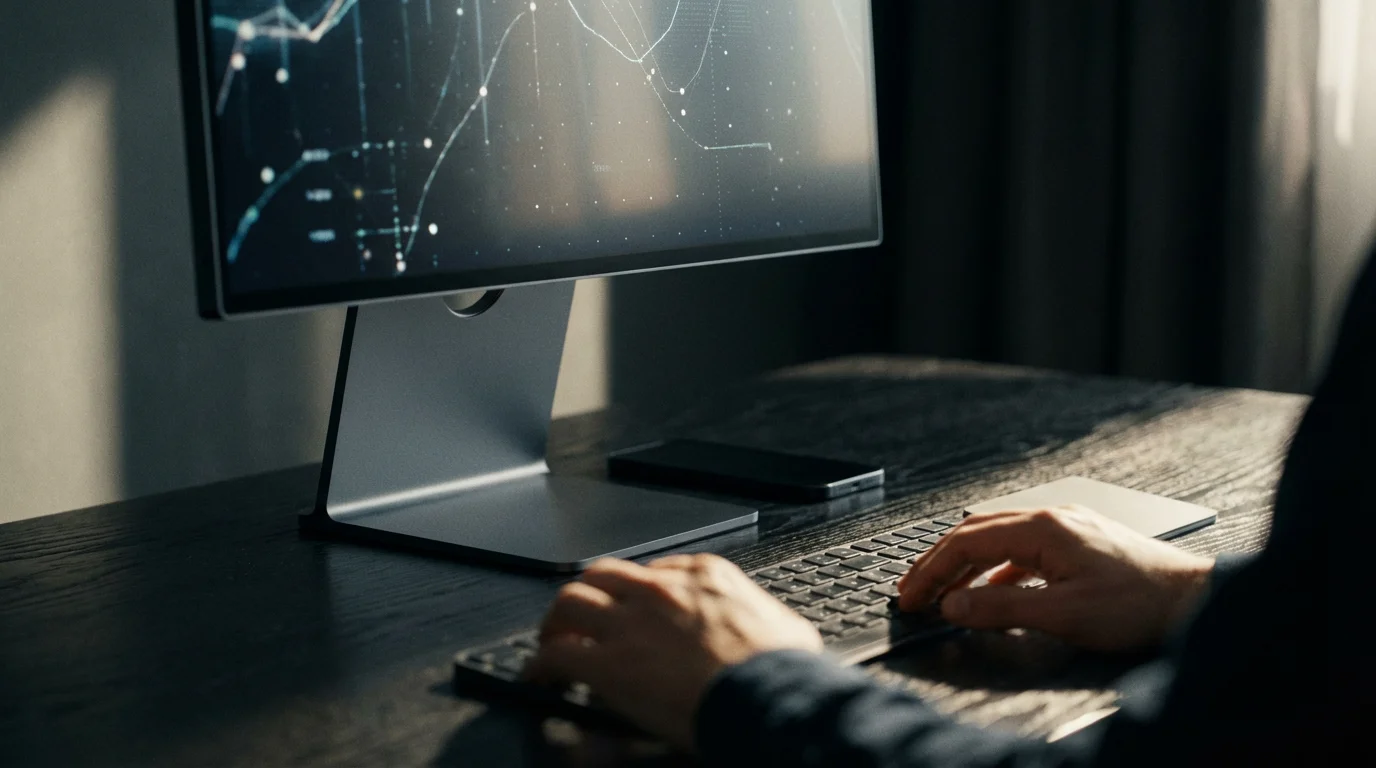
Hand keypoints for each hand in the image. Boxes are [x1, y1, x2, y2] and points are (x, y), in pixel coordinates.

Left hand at [525, 554, 823, 748]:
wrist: (768, 697)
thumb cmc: (782, 670)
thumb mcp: (785, 626)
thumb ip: (764, 618)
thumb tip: (777, 633)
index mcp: (704, 574)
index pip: (654, 569)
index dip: (636, 592)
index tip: (632, 609)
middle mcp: (660, 589)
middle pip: (602, 574)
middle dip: (588, 593)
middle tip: (580, 617)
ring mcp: (630, 623)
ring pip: (570, 601)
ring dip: (556, 622)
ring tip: (552, 640)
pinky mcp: (609, 663)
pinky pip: (558, 655)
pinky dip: (541, 665)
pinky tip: (539, 677)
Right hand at [897, 505, 1213, 650]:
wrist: (1195, 597)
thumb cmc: (1138, 603)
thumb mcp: (1063, 614)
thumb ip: (1001, 608)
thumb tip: (953, 606)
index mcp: (1041, 528)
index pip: (965, 542)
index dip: (930, 570)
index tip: (910, 595)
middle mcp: (1050, 518)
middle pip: (975, 533)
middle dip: (937, 563)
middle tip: (912, 590)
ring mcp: (1065, 526)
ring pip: (997, 539)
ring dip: (964, 566)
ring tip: (943, 593)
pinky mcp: (1078, 541)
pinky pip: (1021, 549)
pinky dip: (994, 569)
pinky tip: (992, 591)